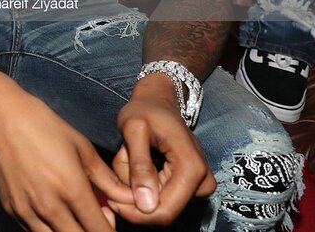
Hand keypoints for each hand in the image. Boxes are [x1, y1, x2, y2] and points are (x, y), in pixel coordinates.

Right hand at [0, 72, 131, 230]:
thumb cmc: (42, 124)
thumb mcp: (81, 146)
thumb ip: (106, 178)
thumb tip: (128, 198)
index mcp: (71, 189)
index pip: (99, 231)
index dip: (110, 231)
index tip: (110, 221)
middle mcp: (48, 206)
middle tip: (95, 218)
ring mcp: (26, 210)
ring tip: (74, 216)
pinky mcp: (11, 209)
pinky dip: (48, 229)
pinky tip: (54, 212)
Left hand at [108, 74, 214, 224]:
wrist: (158, 101)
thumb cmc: (144, 110)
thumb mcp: (134, 129)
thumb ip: (139, 165)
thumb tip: (146, 205)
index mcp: (191, 168)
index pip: (165, 211)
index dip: (135, 212)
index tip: (111, 198)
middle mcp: (203, 181)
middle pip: (162, 213)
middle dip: (134, 196)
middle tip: (120, 165)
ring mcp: (199, 186)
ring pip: (158, 206)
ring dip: (136, 189)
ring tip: (129, 159)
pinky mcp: (190, 188)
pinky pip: (161, 200)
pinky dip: (142, 186)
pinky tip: (136, 165)